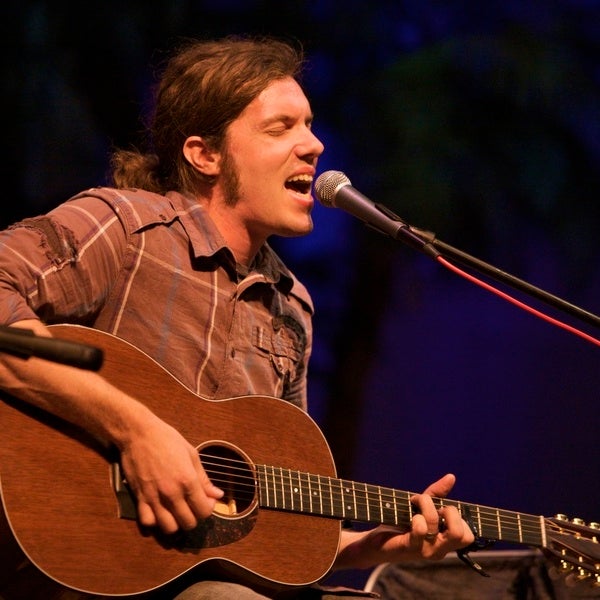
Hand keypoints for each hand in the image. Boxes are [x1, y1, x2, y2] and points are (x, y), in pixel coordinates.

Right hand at [119, 416, 223, 533]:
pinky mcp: (139, 498)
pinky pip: (147, 522)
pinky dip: (155, 521)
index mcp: (188, 480)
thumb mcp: (191, 454)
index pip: (204, 511)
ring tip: (177, 511)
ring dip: (176, 523)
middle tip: (192, 506)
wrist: (139, 434)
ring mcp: (154, 498)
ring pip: (169, 528)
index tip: (206, 500)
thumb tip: (218, 495)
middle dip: (194, 517)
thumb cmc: (167, 440)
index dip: (208, 509)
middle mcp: (172, 493)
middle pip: (188, 523)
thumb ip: (204, 478)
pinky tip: (159, 511)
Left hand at [336, 474, 473, 569]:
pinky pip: (420, 529)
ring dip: (424, 504)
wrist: (375, 542)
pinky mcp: (408, 547)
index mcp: (445, 543)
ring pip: (435, 523)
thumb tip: (451, 477)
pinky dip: (415, 516)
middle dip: (450, 512)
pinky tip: (409, 516)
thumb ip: (437, 494)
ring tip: (414, 503)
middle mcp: (439, 550)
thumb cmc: (400, 523)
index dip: (458, 517)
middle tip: (433, 508)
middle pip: (462, 535)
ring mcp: (424, 551)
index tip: (442, 509)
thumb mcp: (421, 507)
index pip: (468, 536)